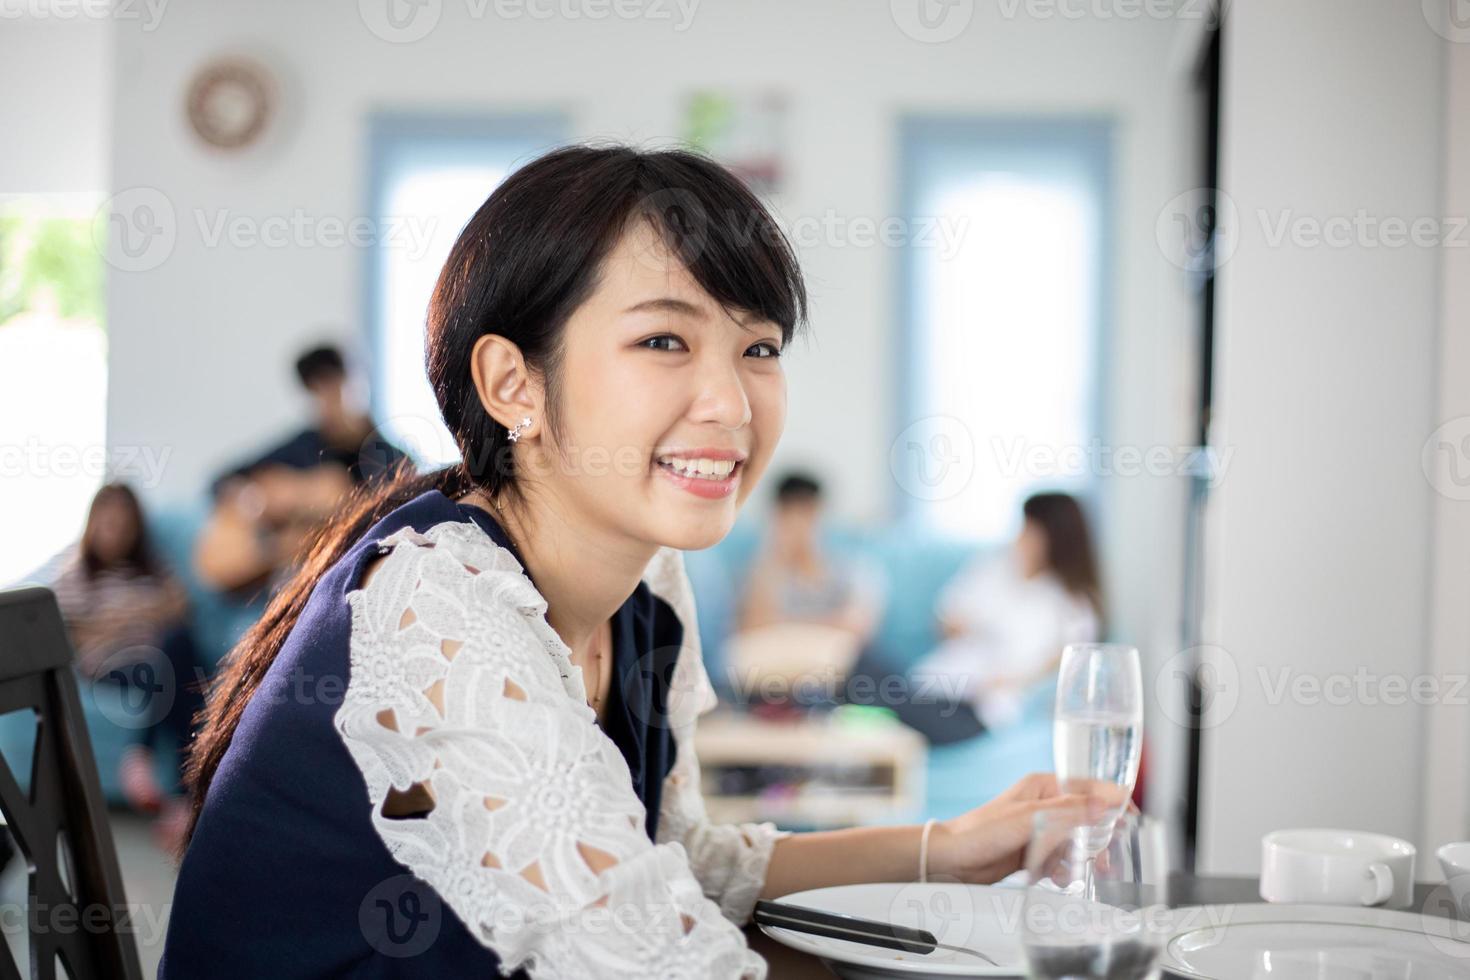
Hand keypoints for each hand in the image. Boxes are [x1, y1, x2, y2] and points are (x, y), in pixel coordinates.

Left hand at [927, 773, 1117, 883]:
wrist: (952, 860)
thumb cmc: (980, 832)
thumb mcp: (1028, 818)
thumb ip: (1067, 811)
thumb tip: (1105, 802)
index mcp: (1043, 787)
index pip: (1088, 788)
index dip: (1112, 801)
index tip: (1130, 817)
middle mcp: (1044, 805)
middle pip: (1086, 818)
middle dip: (1098, 838)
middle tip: (1108, 856)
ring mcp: (1039, 829)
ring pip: (1076, 841)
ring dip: (1081, 857)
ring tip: (1082, 870)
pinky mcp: (1034, 851)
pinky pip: (1061, 858)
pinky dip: (1064, 868)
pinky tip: (1058, 877)